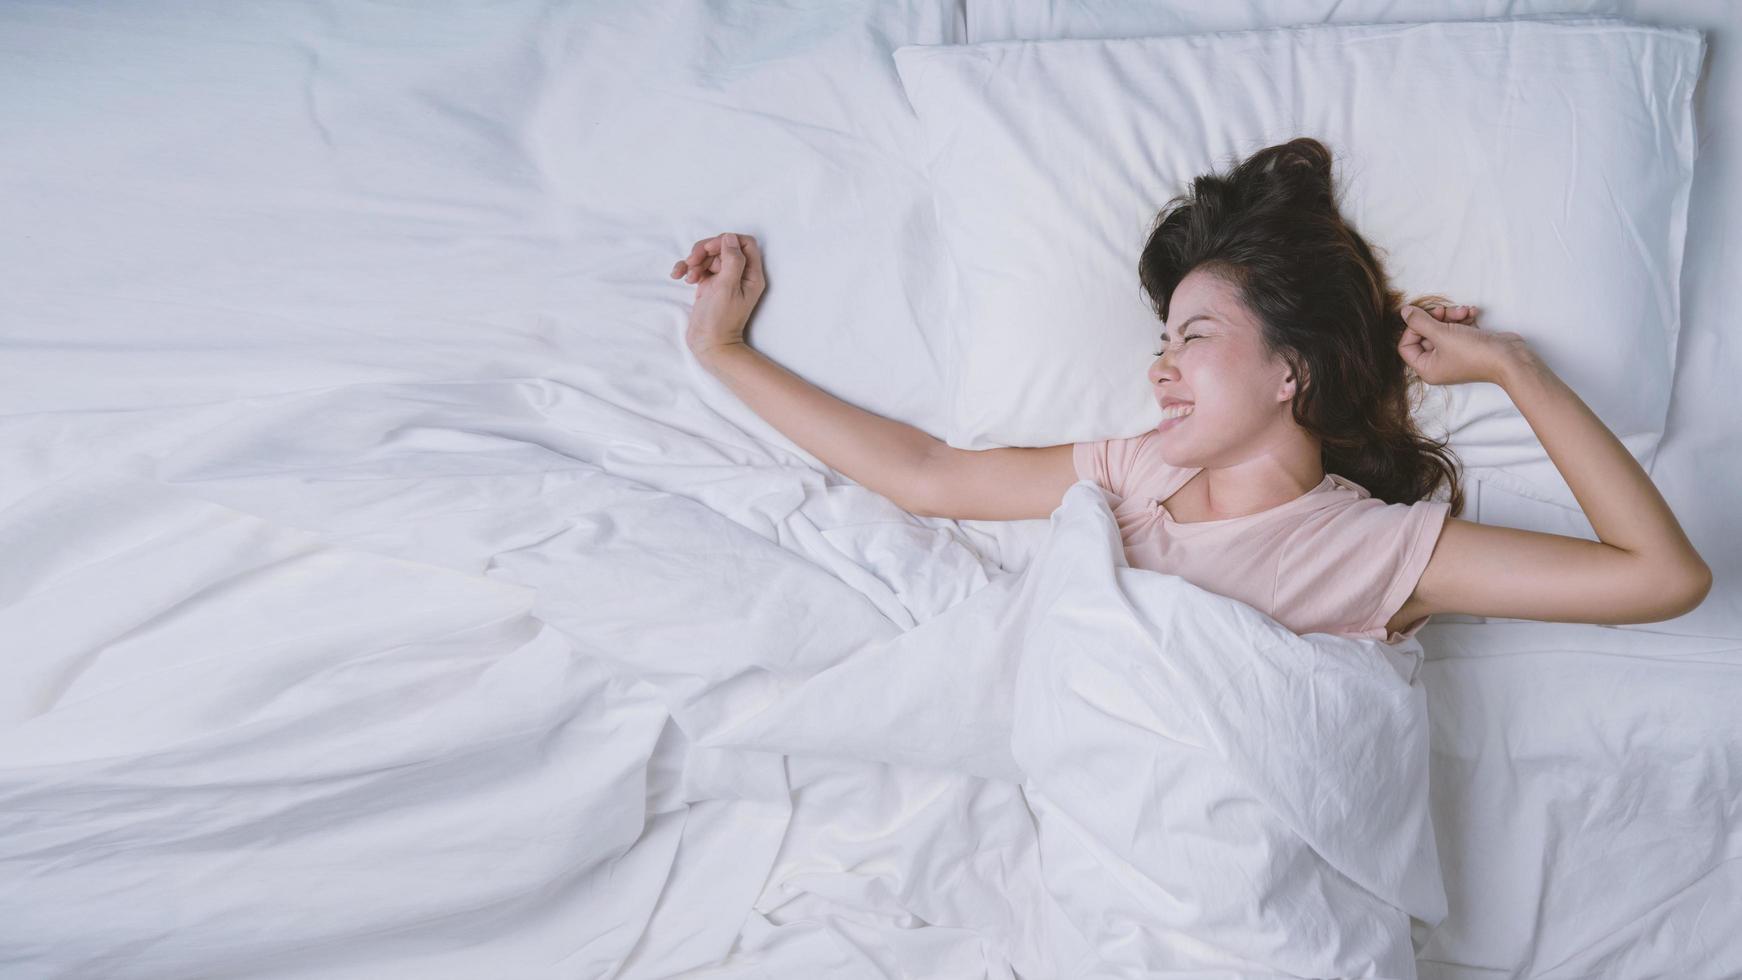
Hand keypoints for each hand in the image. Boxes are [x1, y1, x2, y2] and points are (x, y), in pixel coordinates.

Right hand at [671, 232, 765, 357]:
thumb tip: (729, 237)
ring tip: (687, 276)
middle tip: (693, 262)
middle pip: (723, 247)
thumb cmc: (721, 319)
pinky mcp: (709, 286)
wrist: (709, 344)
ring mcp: (723, 280)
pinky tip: (677, 276)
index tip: (710, 250)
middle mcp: (739, 275)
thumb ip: (732, 260)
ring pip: (709, 256)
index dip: (726, 241)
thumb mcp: (727, 286)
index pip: (744, 243)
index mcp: (751, 274)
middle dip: (705, 251)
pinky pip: (698, 268)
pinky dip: (687, 268)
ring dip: (694, 261)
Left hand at [1396, 301, 1528, 385]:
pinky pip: (1458, 328)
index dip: (1412, 328)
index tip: (1424, 317)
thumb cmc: (1474, 352)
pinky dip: (1464, 318)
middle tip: (1445, 311)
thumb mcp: (1442, 334)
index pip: (1406, 346)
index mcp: (1427, 368)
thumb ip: (1419, 322)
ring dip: (1452, 315)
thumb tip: (1404, 311)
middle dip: (1436, 318)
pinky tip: (1473, 313)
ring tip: (1464, 312)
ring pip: (1443, 328)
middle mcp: (1438, 363)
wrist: (1510, 358)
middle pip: (1425, 334)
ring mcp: (1454, 354)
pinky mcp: (1469, 345)